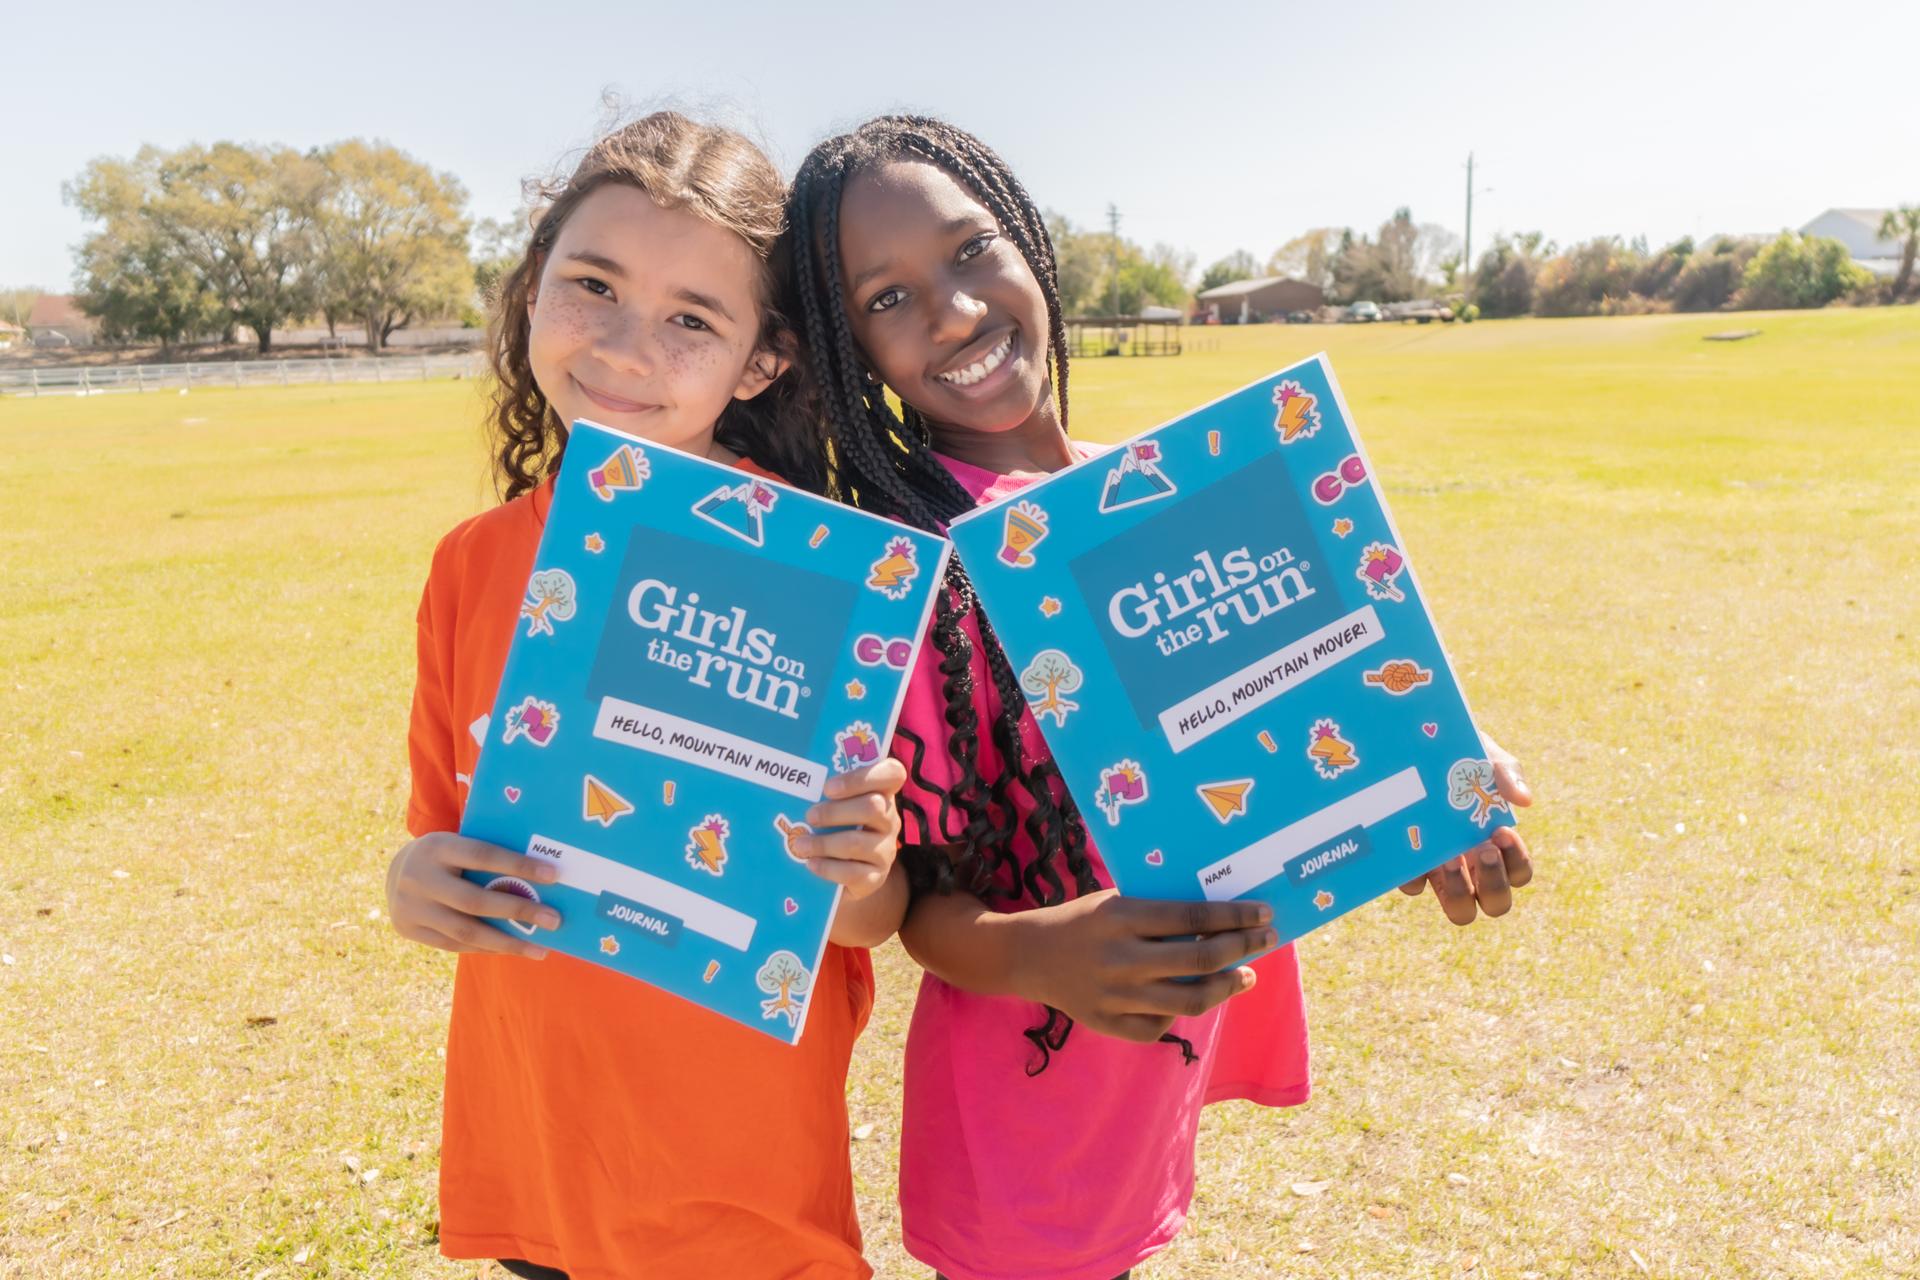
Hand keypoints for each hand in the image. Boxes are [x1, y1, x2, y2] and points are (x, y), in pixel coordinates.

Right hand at [386, 831, 561, 958]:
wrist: (395, 870)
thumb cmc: (448, 856)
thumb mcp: (458, 844)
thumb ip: (487, 855)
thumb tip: (541, 876)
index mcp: (437, 846)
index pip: (482, 855)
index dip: (517, 865)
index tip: (553, 875)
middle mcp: (419, 877)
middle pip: (475, 900)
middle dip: (518, 910)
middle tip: (554, 919)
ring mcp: (410, 907)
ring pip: (466, 931)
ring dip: (507, 942)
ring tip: (540, 949)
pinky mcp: (408, 929)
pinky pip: (455, 945)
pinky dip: (486, 948)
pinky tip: (512, 949)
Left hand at [797, 758, 905, 901]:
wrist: (843, 875)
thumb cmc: (833, 829)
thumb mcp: (833, 807)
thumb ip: (823, 794)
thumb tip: (793, 782)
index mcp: (882, 794)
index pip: (893, 774)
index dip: (862, 777)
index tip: (828, 787)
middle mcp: (889, 820)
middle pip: (873, 807)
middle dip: (835, 811)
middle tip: (810, 816)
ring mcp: (886, 850)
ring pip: (857, 843)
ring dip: (824, 843)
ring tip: (800, 844)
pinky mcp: (876, 878)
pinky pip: (853, 873)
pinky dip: (828, 868)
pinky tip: (811, 864)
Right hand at [1006, 890, 1274, 1043]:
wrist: (1028, 956)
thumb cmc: (1083, 920)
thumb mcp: (1115, 901)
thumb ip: (1159, 909)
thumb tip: (1222, 915)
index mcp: (1122, 917)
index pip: (1193, 916)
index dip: (1234, 916)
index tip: (1264, 914)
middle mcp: (1121, 958)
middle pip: (1199, 958)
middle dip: (1242, 947)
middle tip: (1266, 940)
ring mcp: (1115, 996)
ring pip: (1189, 999)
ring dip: (1227, 986)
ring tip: (1245, 975)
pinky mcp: (1108, 1023)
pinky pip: (1160, 1026)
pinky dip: (1182, 1012)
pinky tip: (1194, 997)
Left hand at [1400, 734, 1534, 923]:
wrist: (1412, 747)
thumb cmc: (1457, 758)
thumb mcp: (1484, 757)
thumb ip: (1506, 772)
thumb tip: (1524, 799)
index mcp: (1496, 844)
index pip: (1519, 873)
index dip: (1516, 861)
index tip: (1502, 831)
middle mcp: (1472, 865)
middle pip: (1497, 903)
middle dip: (1494, 882)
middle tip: (1483, 848)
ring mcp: (1440, 870)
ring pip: (1461, 910)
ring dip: (1459, 891)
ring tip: (1449, 859)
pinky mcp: (1409, 866)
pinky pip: (1414, 887)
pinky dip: (1415, 875)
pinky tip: (1412, 849)